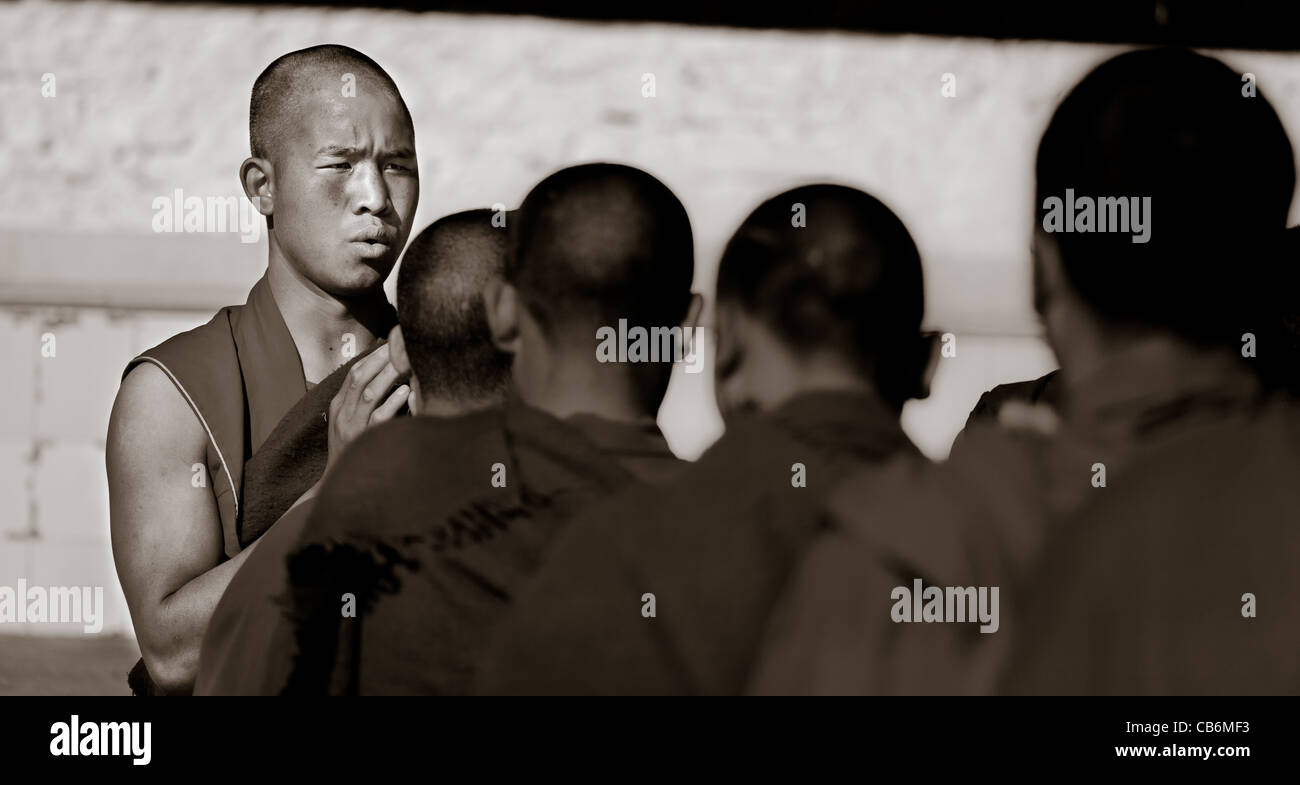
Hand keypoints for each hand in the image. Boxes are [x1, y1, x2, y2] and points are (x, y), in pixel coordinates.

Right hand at [327, 344, 409, 468]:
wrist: (339, 482)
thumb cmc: (351, 448)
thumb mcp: (350, 421)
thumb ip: (363, 400)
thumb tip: (388, 376)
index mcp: (339, 405)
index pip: (354, 372)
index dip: (372, 355)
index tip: (391, 341)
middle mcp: (343, 413)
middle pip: (360, 377)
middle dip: (380, 358)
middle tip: (401, 343)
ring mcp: (353, 427)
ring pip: (369, 394)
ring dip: (387, 375)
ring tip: (405, 361)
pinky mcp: (364, 441)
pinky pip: (379, 418)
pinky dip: (392, 402)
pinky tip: (406, 391)